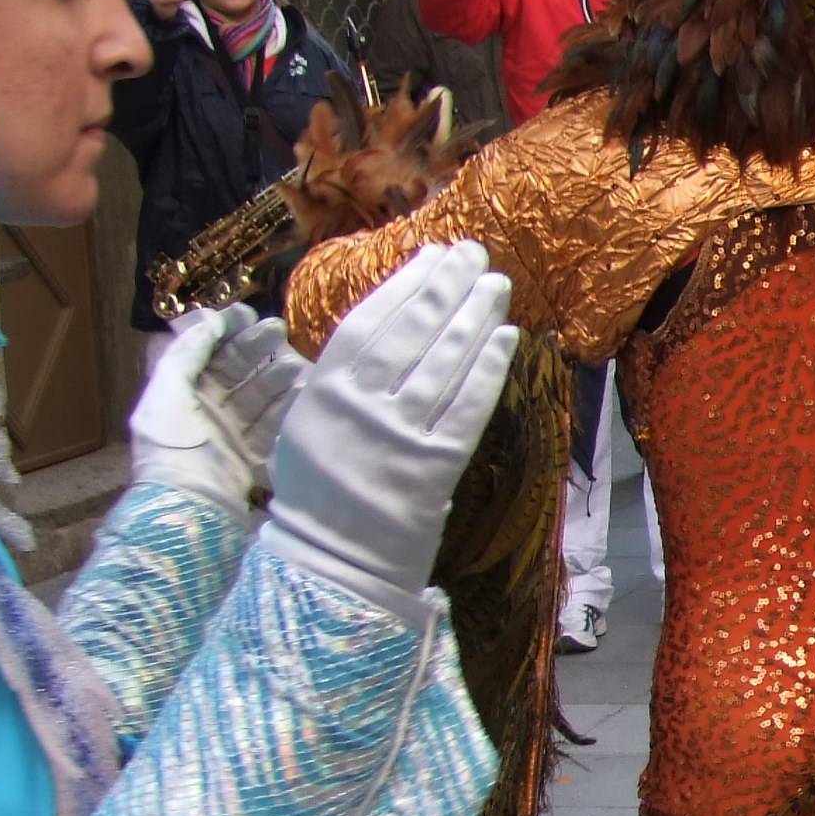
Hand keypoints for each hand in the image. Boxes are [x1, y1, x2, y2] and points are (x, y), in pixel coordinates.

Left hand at [129, 308, 305, 511]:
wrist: (189, 507)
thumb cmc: (172, 447)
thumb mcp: (165, 393)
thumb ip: (186, 353)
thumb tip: (210, 319)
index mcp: (179, 392)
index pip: (205, 353)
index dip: (224, 332)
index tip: (247, 313)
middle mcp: (204, 409)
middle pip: (235, 370)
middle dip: (255, 348)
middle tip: (278, 331)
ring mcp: (230, 432)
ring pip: (258, 394)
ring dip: (275, 375)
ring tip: (294, 363)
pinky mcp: (251, 453)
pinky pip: (272, 423)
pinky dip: (286, 406)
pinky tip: (301, 390)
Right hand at [262, 243, 518, 611]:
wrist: (333, 561)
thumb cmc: (320, 488)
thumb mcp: (307, 421)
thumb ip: (339, 374)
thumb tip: (388, 315)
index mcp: (322, 391)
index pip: (369, 322)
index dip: (405, 284)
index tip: (433, 254)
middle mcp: (360, 408)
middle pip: (412, 333)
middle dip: (448, 288)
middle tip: (476, 255)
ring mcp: (399, 437)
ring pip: (444, 364)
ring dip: (475, 319)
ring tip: (497, 286)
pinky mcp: (435, 467)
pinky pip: (468, 408)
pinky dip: (489, 369)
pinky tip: (506, 338)